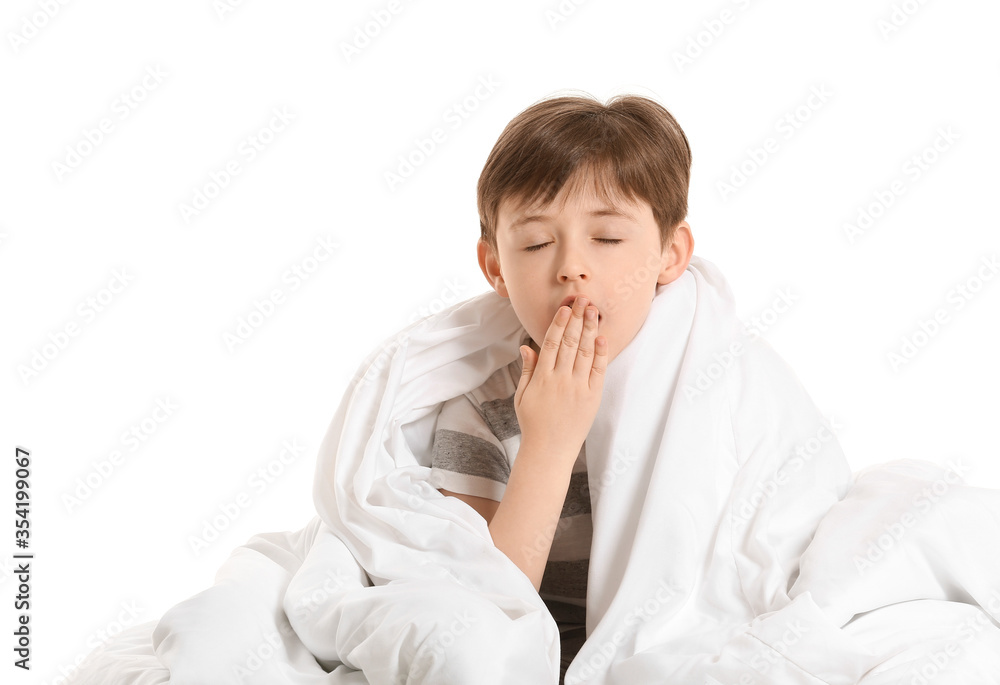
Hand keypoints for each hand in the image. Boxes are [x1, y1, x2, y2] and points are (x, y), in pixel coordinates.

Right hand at [514, 297, 607, 459]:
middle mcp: (561, 379)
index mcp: (542, 377)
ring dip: (590, 329)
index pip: (552, 343)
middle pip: (571, 342)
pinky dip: (601, 353)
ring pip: (586, 352)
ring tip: (594, 311)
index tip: (565, 308)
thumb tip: (526, 346)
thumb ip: (528, 369)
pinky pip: (598, 370)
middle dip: (577, 318)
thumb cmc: (534, 423)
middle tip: (583, 299)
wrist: (550, 450)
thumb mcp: (523, 395)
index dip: (559, 323)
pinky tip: (602, 337)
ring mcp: (578, 388)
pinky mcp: (592, 397)